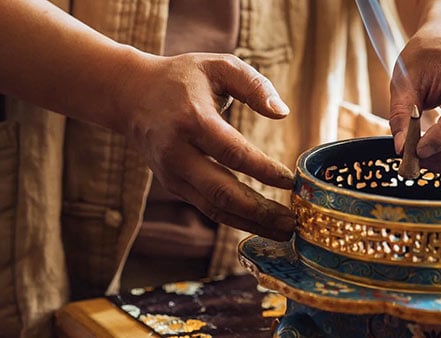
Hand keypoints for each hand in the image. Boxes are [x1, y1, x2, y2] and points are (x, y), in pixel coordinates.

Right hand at [117, 52, 295, 240]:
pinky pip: (207, 207)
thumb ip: (253, 85)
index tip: (290, 181)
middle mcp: (178, 152)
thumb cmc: (183, 78)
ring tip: (284, 231)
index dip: (263, 169)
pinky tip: (260, 223)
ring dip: (250, 223)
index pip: (232, 152)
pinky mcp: (173, 185)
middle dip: (259, 211)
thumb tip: (282, 113)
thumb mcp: (218, 66)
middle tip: (292, 223)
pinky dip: (235, 219)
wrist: (132, 96)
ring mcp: (172, 173)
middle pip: (222, 191)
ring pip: (214, 207)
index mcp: (192, 120)